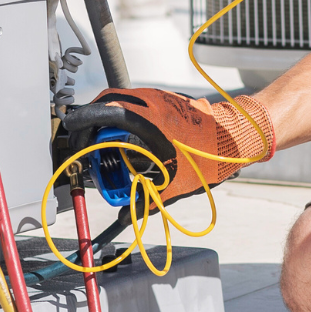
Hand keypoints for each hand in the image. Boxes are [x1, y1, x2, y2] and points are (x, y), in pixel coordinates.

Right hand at [67, 87, 275, 201]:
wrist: (238, 136)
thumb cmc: (210, 155)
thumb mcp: (176, 183)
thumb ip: (148, 200)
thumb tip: (128, 215)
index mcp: (145, 119)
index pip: (101, 113)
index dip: (82, 123)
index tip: (72, 133)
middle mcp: (149, 102)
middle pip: (106, 102)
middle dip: (91, 120)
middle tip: (86, 140)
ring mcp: (158, 97)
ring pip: (121, 99)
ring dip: (108, 116)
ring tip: (105, 140)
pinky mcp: (166, 98)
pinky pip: (136, 101)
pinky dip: (125, 114)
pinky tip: (129, 136)